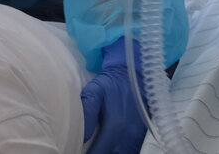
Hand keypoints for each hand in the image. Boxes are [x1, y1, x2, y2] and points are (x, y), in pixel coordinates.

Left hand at [81, 38, 147, 153]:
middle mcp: (127, 137)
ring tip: (98, 150)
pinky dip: (122, 152)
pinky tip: (111, 148)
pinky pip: (132, 151)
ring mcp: (137, 138)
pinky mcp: (142, 136)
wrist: (134, 73)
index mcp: (114, 128)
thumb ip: (87, 113)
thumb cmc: (111, 83)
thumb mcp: (94, 91)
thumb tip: (81, 137)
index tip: (76, 151)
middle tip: (88, 151)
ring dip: (110, 153)